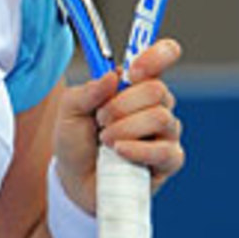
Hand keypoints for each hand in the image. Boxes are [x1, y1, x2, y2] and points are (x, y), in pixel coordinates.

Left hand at [54, 38, 184, 212]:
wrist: (75, 181)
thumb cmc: (76, 142)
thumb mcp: (69, 112)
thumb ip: (87, 91)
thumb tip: (112, 77)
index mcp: (135, 85)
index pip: (162, 57)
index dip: (156, 56)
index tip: (133, 70)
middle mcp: (156, 105)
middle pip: (157, 89)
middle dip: (122, 105)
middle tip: (100, 120)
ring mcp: (166, 133)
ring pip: (161, 117)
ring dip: (125, 128)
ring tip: (106, 140)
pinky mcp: (169, 160)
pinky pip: (165, 150)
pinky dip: (138, 150)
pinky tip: (119, 152)